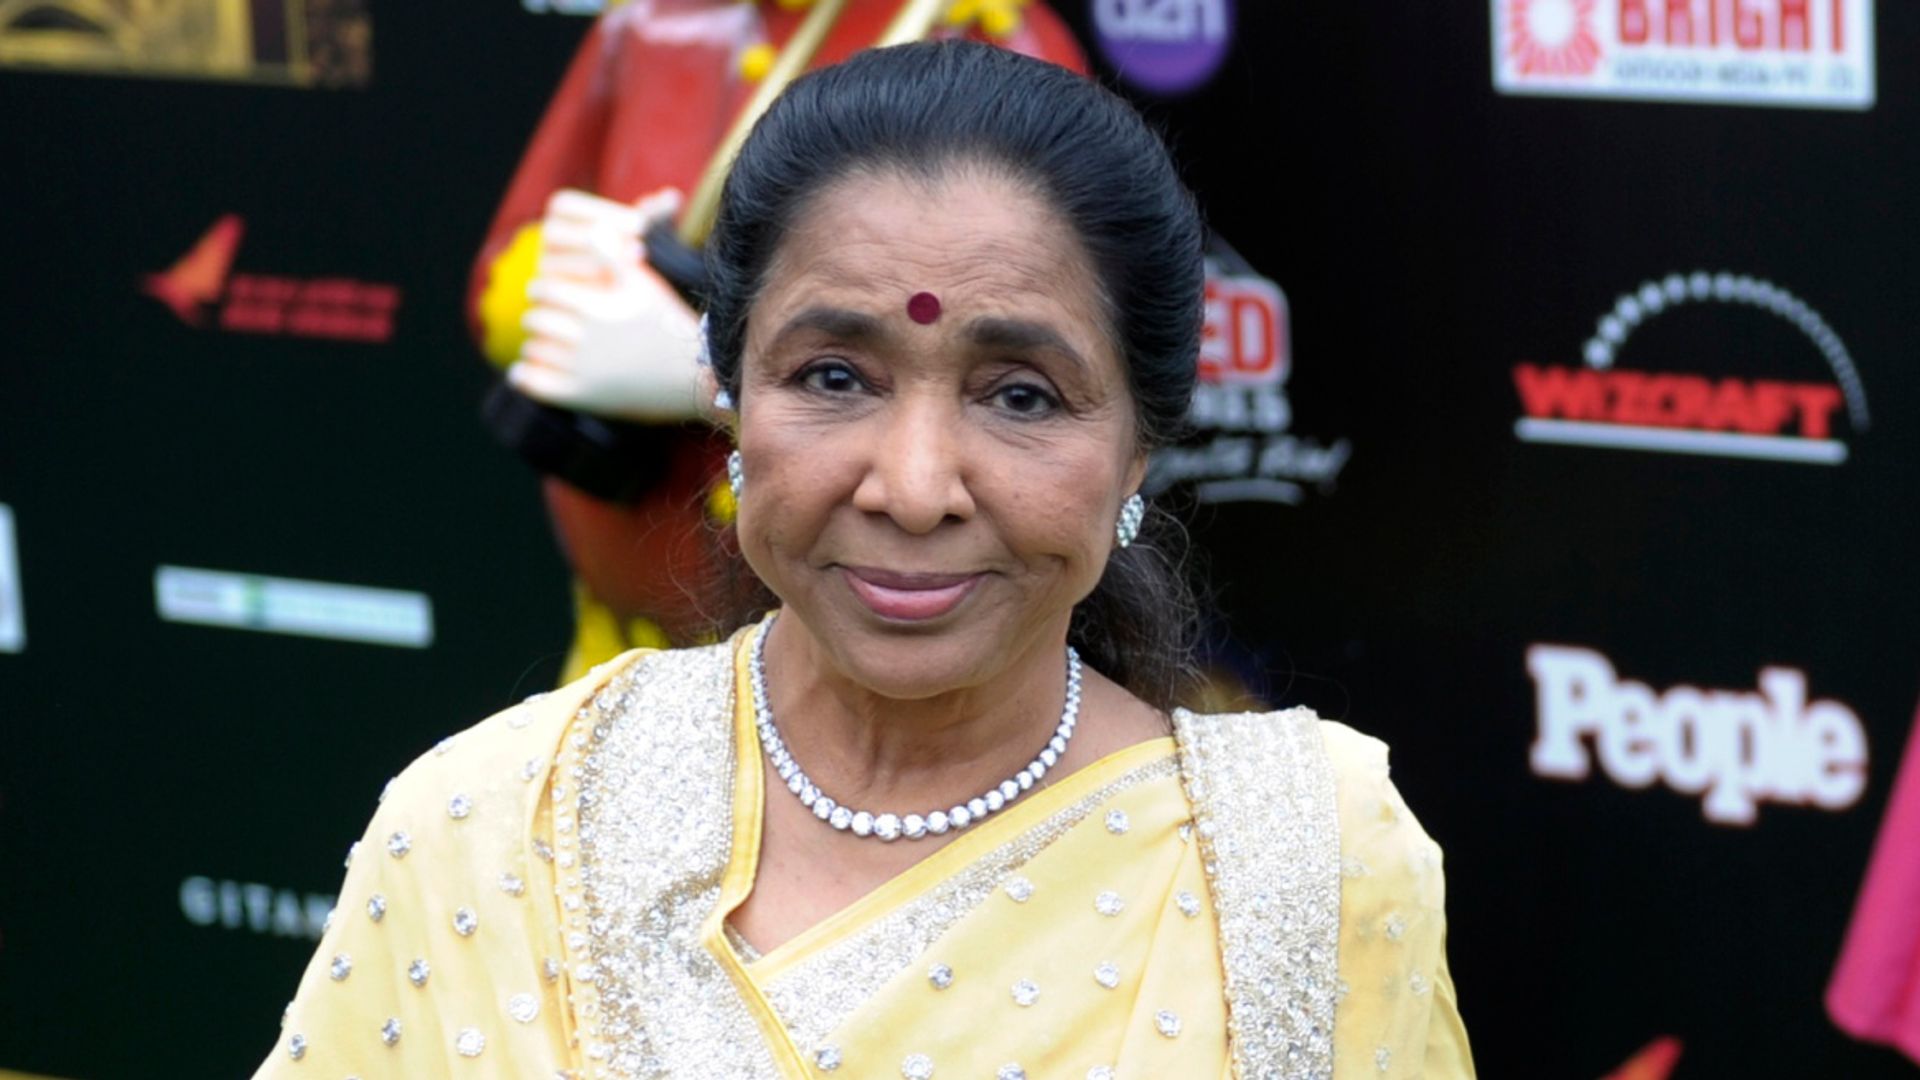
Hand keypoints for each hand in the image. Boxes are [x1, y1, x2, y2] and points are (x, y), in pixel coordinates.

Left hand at [508, 188, 703, 421]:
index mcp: (594, 307)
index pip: (545, 289)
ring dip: (535, 342)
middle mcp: (584, 339)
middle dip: (539, 313)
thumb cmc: (667, 324)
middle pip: (535, 319)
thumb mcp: (643, 284)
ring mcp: (581, 370)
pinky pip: (534, 384)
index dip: (544, 287)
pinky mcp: (582, 395)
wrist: (694, 374)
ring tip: (544, 339)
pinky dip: (524, 374)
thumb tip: (593, 230)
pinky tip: (525, 368)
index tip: (547, 289)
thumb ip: (613, 256)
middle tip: (544, 314)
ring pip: (534, 349)